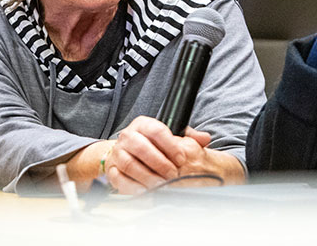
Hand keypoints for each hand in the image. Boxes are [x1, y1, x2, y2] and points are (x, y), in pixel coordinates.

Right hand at [106, 118, 243, 193]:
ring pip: (129, 164)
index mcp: (143, 124)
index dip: (171, 146)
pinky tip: (145, 191)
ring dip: (147, 176)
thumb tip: (205, 138)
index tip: (182, 159)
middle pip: (141, 147)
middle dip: (159, 163)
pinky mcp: (111, 169)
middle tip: (173, 174)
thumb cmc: (151, 143)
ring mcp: (118, 153)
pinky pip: (118, 178)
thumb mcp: (170, 134)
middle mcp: (128, 136)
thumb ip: (188, 136)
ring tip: (161, 185)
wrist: (125, 150)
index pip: (157, 131)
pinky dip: (131, 186)